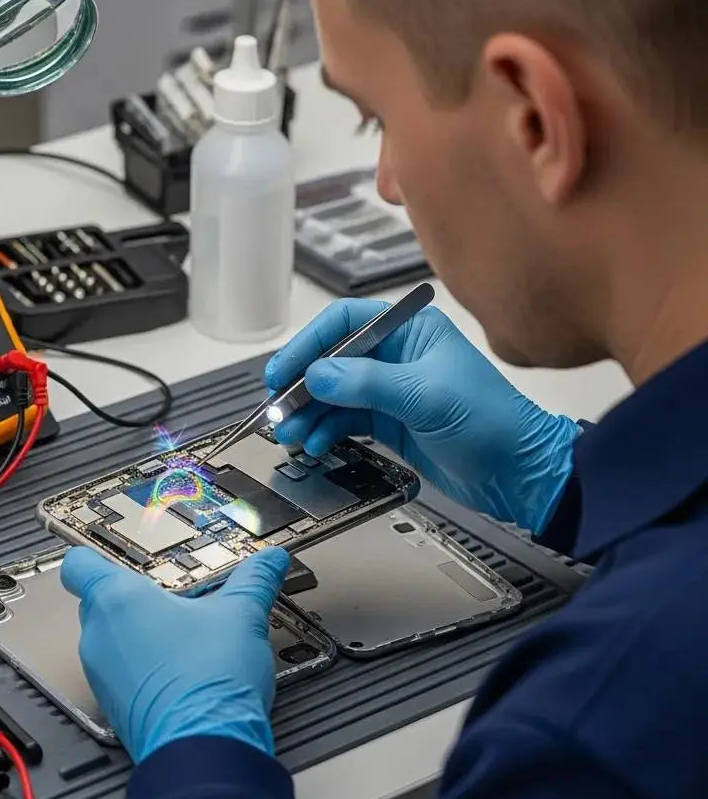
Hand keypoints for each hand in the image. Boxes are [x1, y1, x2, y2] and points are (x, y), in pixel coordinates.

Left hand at [60, 546, 289, 762]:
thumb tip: (271, 559)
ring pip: (109, 640)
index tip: (111, 555)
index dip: (90, 556)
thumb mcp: (242, 615)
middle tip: (169, 596)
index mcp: (117, 599)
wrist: (205, 749)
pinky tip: (180, 670)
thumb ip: (254, 580)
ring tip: (180, 635)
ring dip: (137, 635)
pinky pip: (119, 675)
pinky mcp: (114, 708)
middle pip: (97, 601)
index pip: (78, 565)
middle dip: (131, 597)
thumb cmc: (209, 677)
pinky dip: (141, 668)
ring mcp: (101, 675)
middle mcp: (98, 635)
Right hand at [266, 299, 579, 531]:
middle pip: (332, 360)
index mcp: (410, 331)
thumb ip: (366, 383)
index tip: (283, 370)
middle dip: (302, 385)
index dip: (309, 345)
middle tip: (278, 407)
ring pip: (333, 394)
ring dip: (308, 412)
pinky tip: (314, 443)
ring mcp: (390, 390)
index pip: (344, 323)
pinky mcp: (389, 422)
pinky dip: (324, 430)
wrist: (520, 475)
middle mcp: (396, 355)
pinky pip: (344, 420)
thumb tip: (316, 375)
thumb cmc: (491, 422)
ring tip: (290, 433)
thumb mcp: (425, 396)